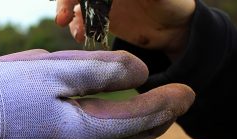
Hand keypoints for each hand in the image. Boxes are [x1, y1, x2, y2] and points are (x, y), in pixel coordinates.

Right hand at [55, 0, 194, 57]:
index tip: (73, 3)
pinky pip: (83, 20)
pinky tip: (80, 37)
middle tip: (62, 16)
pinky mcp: (103, 17)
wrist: (174, 29)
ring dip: (69, 15)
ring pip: (77, 3)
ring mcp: (104, 0)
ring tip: (76, 33)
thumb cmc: (171, 3)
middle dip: (66, 1)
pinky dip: (78, 27)